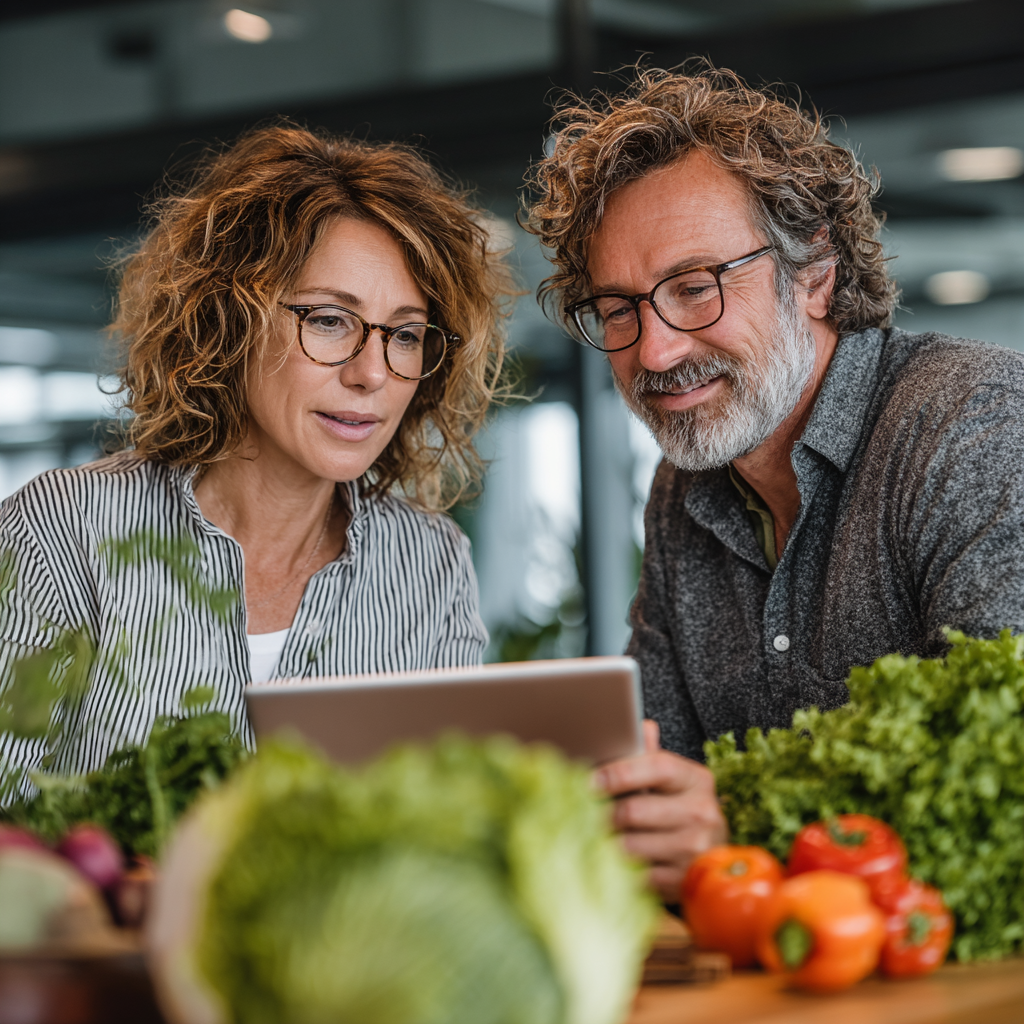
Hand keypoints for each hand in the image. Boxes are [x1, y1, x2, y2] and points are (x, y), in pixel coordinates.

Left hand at [594, 719, 727, 902]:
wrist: (710, 863)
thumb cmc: (678, 812)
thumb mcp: (670, 782)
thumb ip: (650, 756)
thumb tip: (641, 725)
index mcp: (696, 779)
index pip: (656, 766)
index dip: (617, 772)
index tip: (586, 780)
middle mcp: (703, 813)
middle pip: (633, 811)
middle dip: (599, 814)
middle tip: (572, 814)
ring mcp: (695, 850)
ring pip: (629, 846)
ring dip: (602, 844)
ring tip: (583, 838)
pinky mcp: (684, 882)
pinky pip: (636, 876)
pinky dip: (616, 870)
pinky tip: (605, 863)